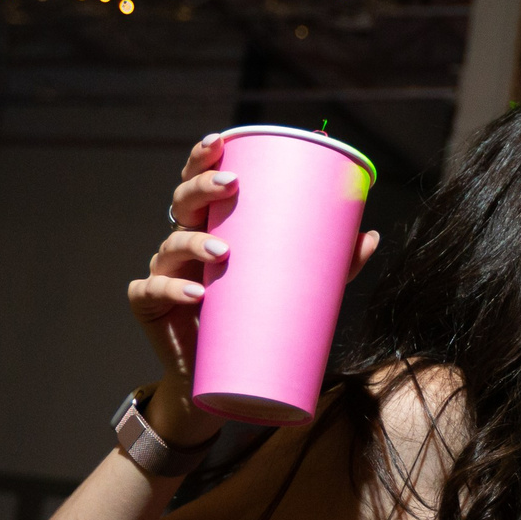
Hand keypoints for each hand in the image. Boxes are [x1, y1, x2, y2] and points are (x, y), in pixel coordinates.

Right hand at [129, 134, 379, 438]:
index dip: (202, 158)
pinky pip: (152, 290)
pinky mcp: (149, 306)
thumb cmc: (254, 322)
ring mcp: (162, 272)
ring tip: (223, 252)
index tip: (221, 140)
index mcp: (209, 227)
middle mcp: (181, 243)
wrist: (220, 379)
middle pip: (181, 203)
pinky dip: (170, 289)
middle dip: (202, 187)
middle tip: (231, 185)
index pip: (198, 182)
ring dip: (193, 243)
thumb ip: (332, 266)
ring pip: (169, 245)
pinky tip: (194, 293)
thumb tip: (371, 235)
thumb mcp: (296, 289)